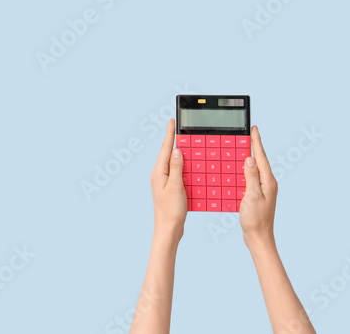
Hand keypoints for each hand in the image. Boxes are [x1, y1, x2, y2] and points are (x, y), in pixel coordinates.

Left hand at [149, 120, 186, 239]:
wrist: (168, 228)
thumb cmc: (171, 210)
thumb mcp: (176, 186)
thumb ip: (177, 168)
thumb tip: (177, 151)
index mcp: (158, 172)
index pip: (165, 148)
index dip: (170, 134)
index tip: (172, 121)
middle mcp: (159, 174)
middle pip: (168, 154)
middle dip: (175, 141)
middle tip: (180, 129)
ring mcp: (163, 181)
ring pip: (173, 163)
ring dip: (180, 154)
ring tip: (187, 143)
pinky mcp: (169, 188)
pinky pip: (177, 172)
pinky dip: (183, 167)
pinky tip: (190, 165)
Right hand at [240, 125, 276, 249]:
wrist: (258, 237)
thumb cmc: (256, 219)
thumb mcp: (252, 196)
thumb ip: (251, 177)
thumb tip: (249, 159)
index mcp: (268, 181)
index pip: (261, 157)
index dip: (257, 141)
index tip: (254, 128)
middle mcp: (267, 183)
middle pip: (258, 160)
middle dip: (252, 146)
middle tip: (245, 134)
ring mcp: (262, 188)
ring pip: (253, 168)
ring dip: (246, 157)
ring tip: (239, 146)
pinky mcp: (255, 194)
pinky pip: (249, 177)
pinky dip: (242, 170)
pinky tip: (235, 168)